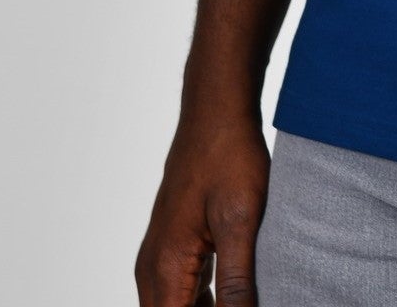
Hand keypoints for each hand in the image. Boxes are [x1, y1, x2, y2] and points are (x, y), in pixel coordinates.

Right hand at [135, 105, 269, 305]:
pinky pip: (182, 291)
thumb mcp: (241, 221)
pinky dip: (204, 303)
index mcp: (166, 268)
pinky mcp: (174, 245)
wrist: (217, 110)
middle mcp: (154, 267)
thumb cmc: (228, 156)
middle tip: (242, 303)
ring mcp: (161, 256)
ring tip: (241, 301)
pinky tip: (234, 300)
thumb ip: (237, 282)